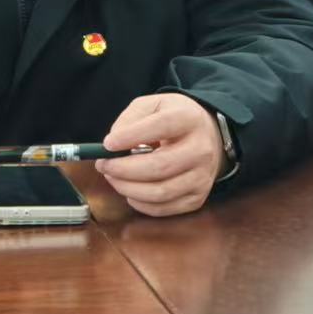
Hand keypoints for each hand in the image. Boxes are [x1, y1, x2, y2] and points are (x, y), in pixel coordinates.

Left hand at [98, 94, 224, 216]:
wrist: (208, 137)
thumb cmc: (174, 120)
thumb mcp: (154, 105)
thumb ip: (131, 118)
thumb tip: (112, 145)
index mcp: (189, 119)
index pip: (162, 126)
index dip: (132, 136)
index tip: (108, 144)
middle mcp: (201, 149)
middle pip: (159, 166)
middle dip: (123, 169)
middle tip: (104, 165)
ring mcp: (202, 176)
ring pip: (159, 192)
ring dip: (127, 188)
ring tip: (114, 177)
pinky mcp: (197, 197)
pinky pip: (162, 208)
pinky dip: (139, 202)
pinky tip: (132, 189)